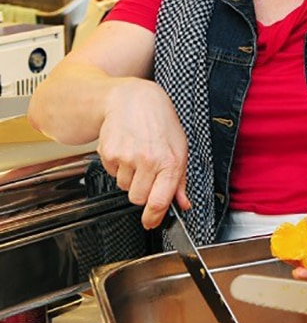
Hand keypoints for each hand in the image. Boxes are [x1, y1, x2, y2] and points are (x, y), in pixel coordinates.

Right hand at [96, 79, 189, 228]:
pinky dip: (118, 167)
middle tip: (147, 174)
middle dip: (142, 192)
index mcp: (170, 161)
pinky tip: (127, 150)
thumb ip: (181, 180)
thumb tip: (183, 204)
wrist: (133, 99)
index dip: (154, 218)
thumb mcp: (180, 148)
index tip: (151, 223)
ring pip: (124, 187)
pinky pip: (112, 174)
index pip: (159, 201)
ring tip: (138, 156)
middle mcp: (148, 161)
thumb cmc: (160, 123)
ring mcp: (127, 157)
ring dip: (130, 178)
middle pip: (139, 199)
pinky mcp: (109, 153)